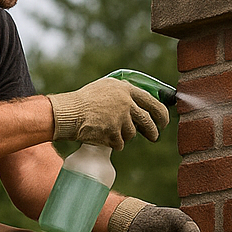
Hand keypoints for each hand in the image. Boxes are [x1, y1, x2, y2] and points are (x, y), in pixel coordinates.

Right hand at [47, 77, 168, 149]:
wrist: (68, 113)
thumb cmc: (84, 100)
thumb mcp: (106, 88)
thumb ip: (124, 93)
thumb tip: (142, 103)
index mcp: (125, 89)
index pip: (152, 102)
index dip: (161, 113)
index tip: (163, 121)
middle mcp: (125, 103)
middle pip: (147, 121)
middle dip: (153, 131)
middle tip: (154, 136)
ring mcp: (120, 119)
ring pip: (131, 134)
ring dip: (124, 135)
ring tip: (109, 129)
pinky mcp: (113, 133)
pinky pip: (120, 144)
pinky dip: (113, 143)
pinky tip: (102, 135)